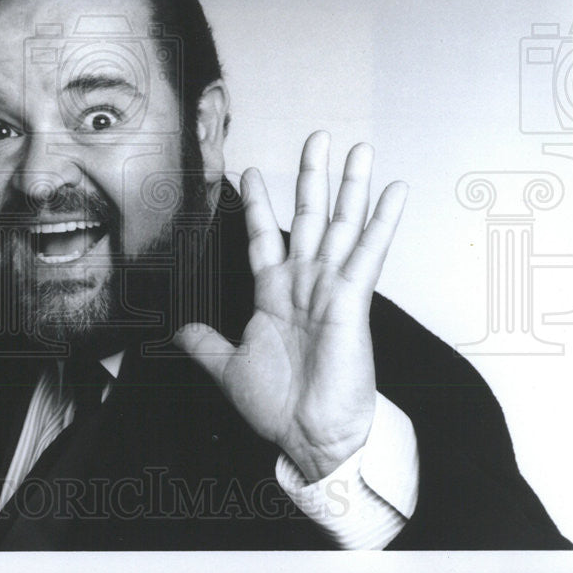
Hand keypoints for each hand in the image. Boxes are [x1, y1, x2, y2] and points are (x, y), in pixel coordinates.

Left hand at [174, 131, 407, 481]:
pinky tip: (394, 190)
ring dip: (350, 186)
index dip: (258, 204)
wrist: (309, 435)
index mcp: (274, 294)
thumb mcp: (229, 367)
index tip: (250, 171)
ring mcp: (330, 287)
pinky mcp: (352, 298)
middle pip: (307, 216)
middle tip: (318, 138)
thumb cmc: (278, 405)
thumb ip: (206, 343)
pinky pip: (368, 251)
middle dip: (312, 177)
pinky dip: (382, 220)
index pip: (265, 236)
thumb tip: (178, 330)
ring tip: (358, 149)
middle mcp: (304, 283)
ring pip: (340, 224)